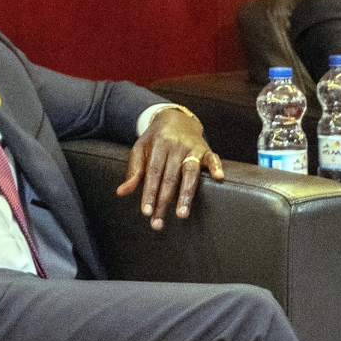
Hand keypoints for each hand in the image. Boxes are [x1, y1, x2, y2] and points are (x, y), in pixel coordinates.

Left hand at [116, 108, 224, 229]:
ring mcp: (192, 147)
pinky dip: (216, 166)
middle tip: (159, 222)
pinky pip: (213, 157)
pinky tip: (218, 177)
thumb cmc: (155, 138)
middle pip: (170, 177)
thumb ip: (134, 171)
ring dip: (186, 193)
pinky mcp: (206, 149)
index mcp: (158, 145)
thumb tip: (122, 192)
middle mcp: (176, 146)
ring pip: (190, 171)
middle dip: (164, 201)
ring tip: (182, 213)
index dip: (149, 193)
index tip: (147, 212)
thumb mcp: (140, 149)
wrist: (175, 117)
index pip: (153, 173)